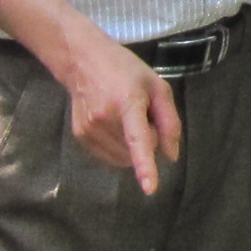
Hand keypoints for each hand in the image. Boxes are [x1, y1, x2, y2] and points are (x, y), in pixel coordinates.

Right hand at [43, 20, 181, 194]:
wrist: (83, 61)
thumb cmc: (125, 70)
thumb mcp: (157, 86)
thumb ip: (169, 122)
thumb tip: (171, 157)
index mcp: (128, 102)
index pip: (139, 140)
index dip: (145, 166)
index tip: (150, 189)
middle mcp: (105, 118)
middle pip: (137, 151)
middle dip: (147, 139)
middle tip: (141, 114)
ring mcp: (89, 129)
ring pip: (124, 158)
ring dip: (131, 145)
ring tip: (125, 116)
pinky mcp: (80, 137)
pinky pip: (110, 157)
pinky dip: (118, 147)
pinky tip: (114, 124)